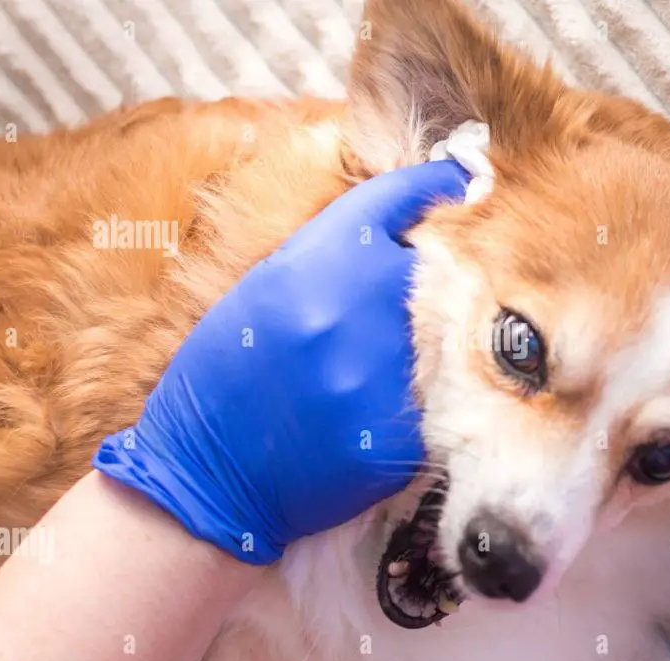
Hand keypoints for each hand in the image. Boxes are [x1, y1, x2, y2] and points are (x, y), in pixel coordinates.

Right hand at [93, 160, 469, 563]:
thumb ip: (335, 251)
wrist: (207, 471)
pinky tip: (386, 403)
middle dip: (432, 269)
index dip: (437, 185)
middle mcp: (355, 307)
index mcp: (314, 261)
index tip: (463, 181)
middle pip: (436, 262)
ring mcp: (384, 373)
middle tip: (411, 294)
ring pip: (449, 329)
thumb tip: (402, 225)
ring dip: (433, 334)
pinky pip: (444, 395)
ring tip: (383, 360)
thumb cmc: (228, 372)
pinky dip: (427, 392)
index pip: (400, 199)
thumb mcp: (268, 286)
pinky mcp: (404, 432)